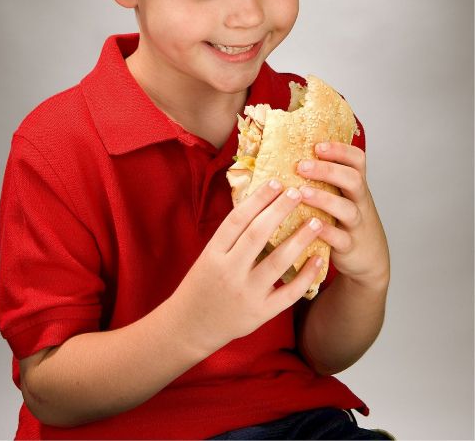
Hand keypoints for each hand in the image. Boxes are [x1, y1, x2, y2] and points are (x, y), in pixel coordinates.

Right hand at [169, 179, 323, 356]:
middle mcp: (229, 271)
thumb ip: (231, 236)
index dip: (258, 199)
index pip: (237, 220)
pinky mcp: (259, 313)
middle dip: (279, 211)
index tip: (276, 182)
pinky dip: (305, 276)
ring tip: (316, 221)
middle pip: (257, 235)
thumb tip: (260, 204)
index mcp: (213, 253)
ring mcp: (245, 293)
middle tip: (298, 192)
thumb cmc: (203, 283)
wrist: (190, 326)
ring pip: (277, 262)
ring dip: (299, 239)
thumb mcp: (209, 256)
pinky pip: (288, 294)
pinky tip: (319, 259)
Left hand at [296, 142, 389, 288]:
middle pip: (353, 180)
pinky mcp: (350, 246)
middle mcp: (359, 201)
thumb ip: (323, 179)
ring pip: (347, 209)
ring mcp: (356, 224)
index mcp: (355, 185)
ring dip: (324, 199)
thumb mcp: (340, 196)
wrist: (368, 259)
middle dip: (328, 170)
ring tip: (302, 193)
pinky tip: (308, 225)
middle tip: (302, 166)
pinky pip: (341, 238)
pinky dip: (326, 232)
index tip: (318, 146)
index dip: (340, 150)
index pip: (357, 160)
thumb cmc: (343, 220)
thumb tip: (284, 155)